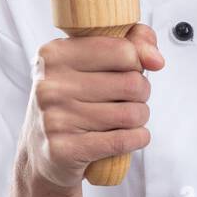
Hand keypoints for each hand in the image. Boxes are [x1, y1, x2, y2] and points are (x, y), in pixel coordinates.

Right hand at [18, 24, 162, 193]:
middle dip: (141, 93)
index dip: (136, 63)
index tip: (127, 71)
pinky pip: (122, 140)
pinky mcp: (63, 150)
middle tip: (129, 99)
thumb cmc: (72, 100)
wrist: (40, 154)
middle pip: (132, 83)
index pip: (123, 50)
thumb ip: (133, 42)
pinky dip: (138, 138)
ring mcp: (54, 119)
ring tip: (128, 118)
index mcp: (54, 54)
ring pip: (131, 114)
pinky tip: (132, 136)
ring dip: (140, 117)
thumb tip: (156, 60)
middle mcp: (50, 85)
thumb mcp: (92, 61)